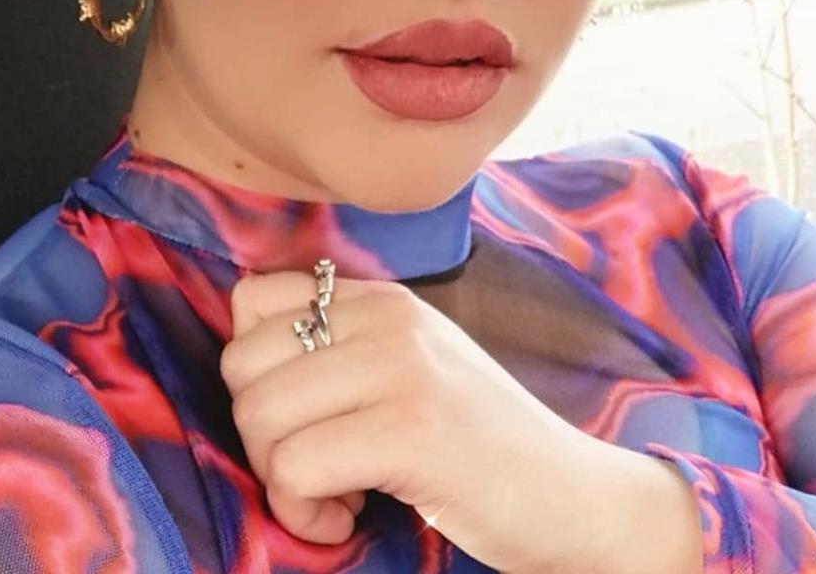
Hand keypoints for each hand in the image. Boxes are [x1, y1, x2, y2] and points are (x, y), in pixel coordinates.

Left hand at [220, 268, 702, 572]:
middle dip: (260, 434)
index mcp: (382, 299)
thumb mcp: (409, 369)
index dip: (254, 369)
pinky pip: (294, 468)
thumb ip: (342, 350)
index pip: (252, 297)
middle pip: (241, 361)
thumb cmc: (480, 446)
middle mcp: (388, 318)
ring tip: (338, 496)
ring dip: (281, 479)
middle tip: (315, 468)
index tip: (300, 415)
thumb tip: (245, 365)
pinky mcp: (411, 430)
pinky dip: (305, 513)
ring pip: (259, 415)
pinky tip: (350, 518)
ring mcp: (402, 368)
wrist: (575, 498)